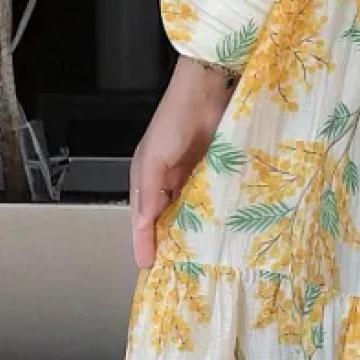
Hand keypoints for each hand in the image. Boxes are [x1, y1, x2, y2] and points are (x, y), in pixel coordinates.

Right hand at [129, 59, 232, 269]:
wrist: (206, 92)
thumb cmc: (174, 119)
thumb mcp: (154, 157)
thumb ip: (150, 191)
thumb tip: (144, 224)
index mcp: (145, 179)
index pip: (142, 219)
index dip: (144, 242)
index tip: (148, 266)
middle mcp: (167, 181)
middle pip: (165, 218)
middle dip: (168, 240)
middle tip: (176, 268)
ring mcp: (190, 176)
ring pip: (188, 212)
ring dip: (191, 230)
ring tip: (197, 256)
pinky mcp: (212, 171)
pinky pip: (210, 198)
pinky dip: (211, 213)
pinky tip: (217, 228)